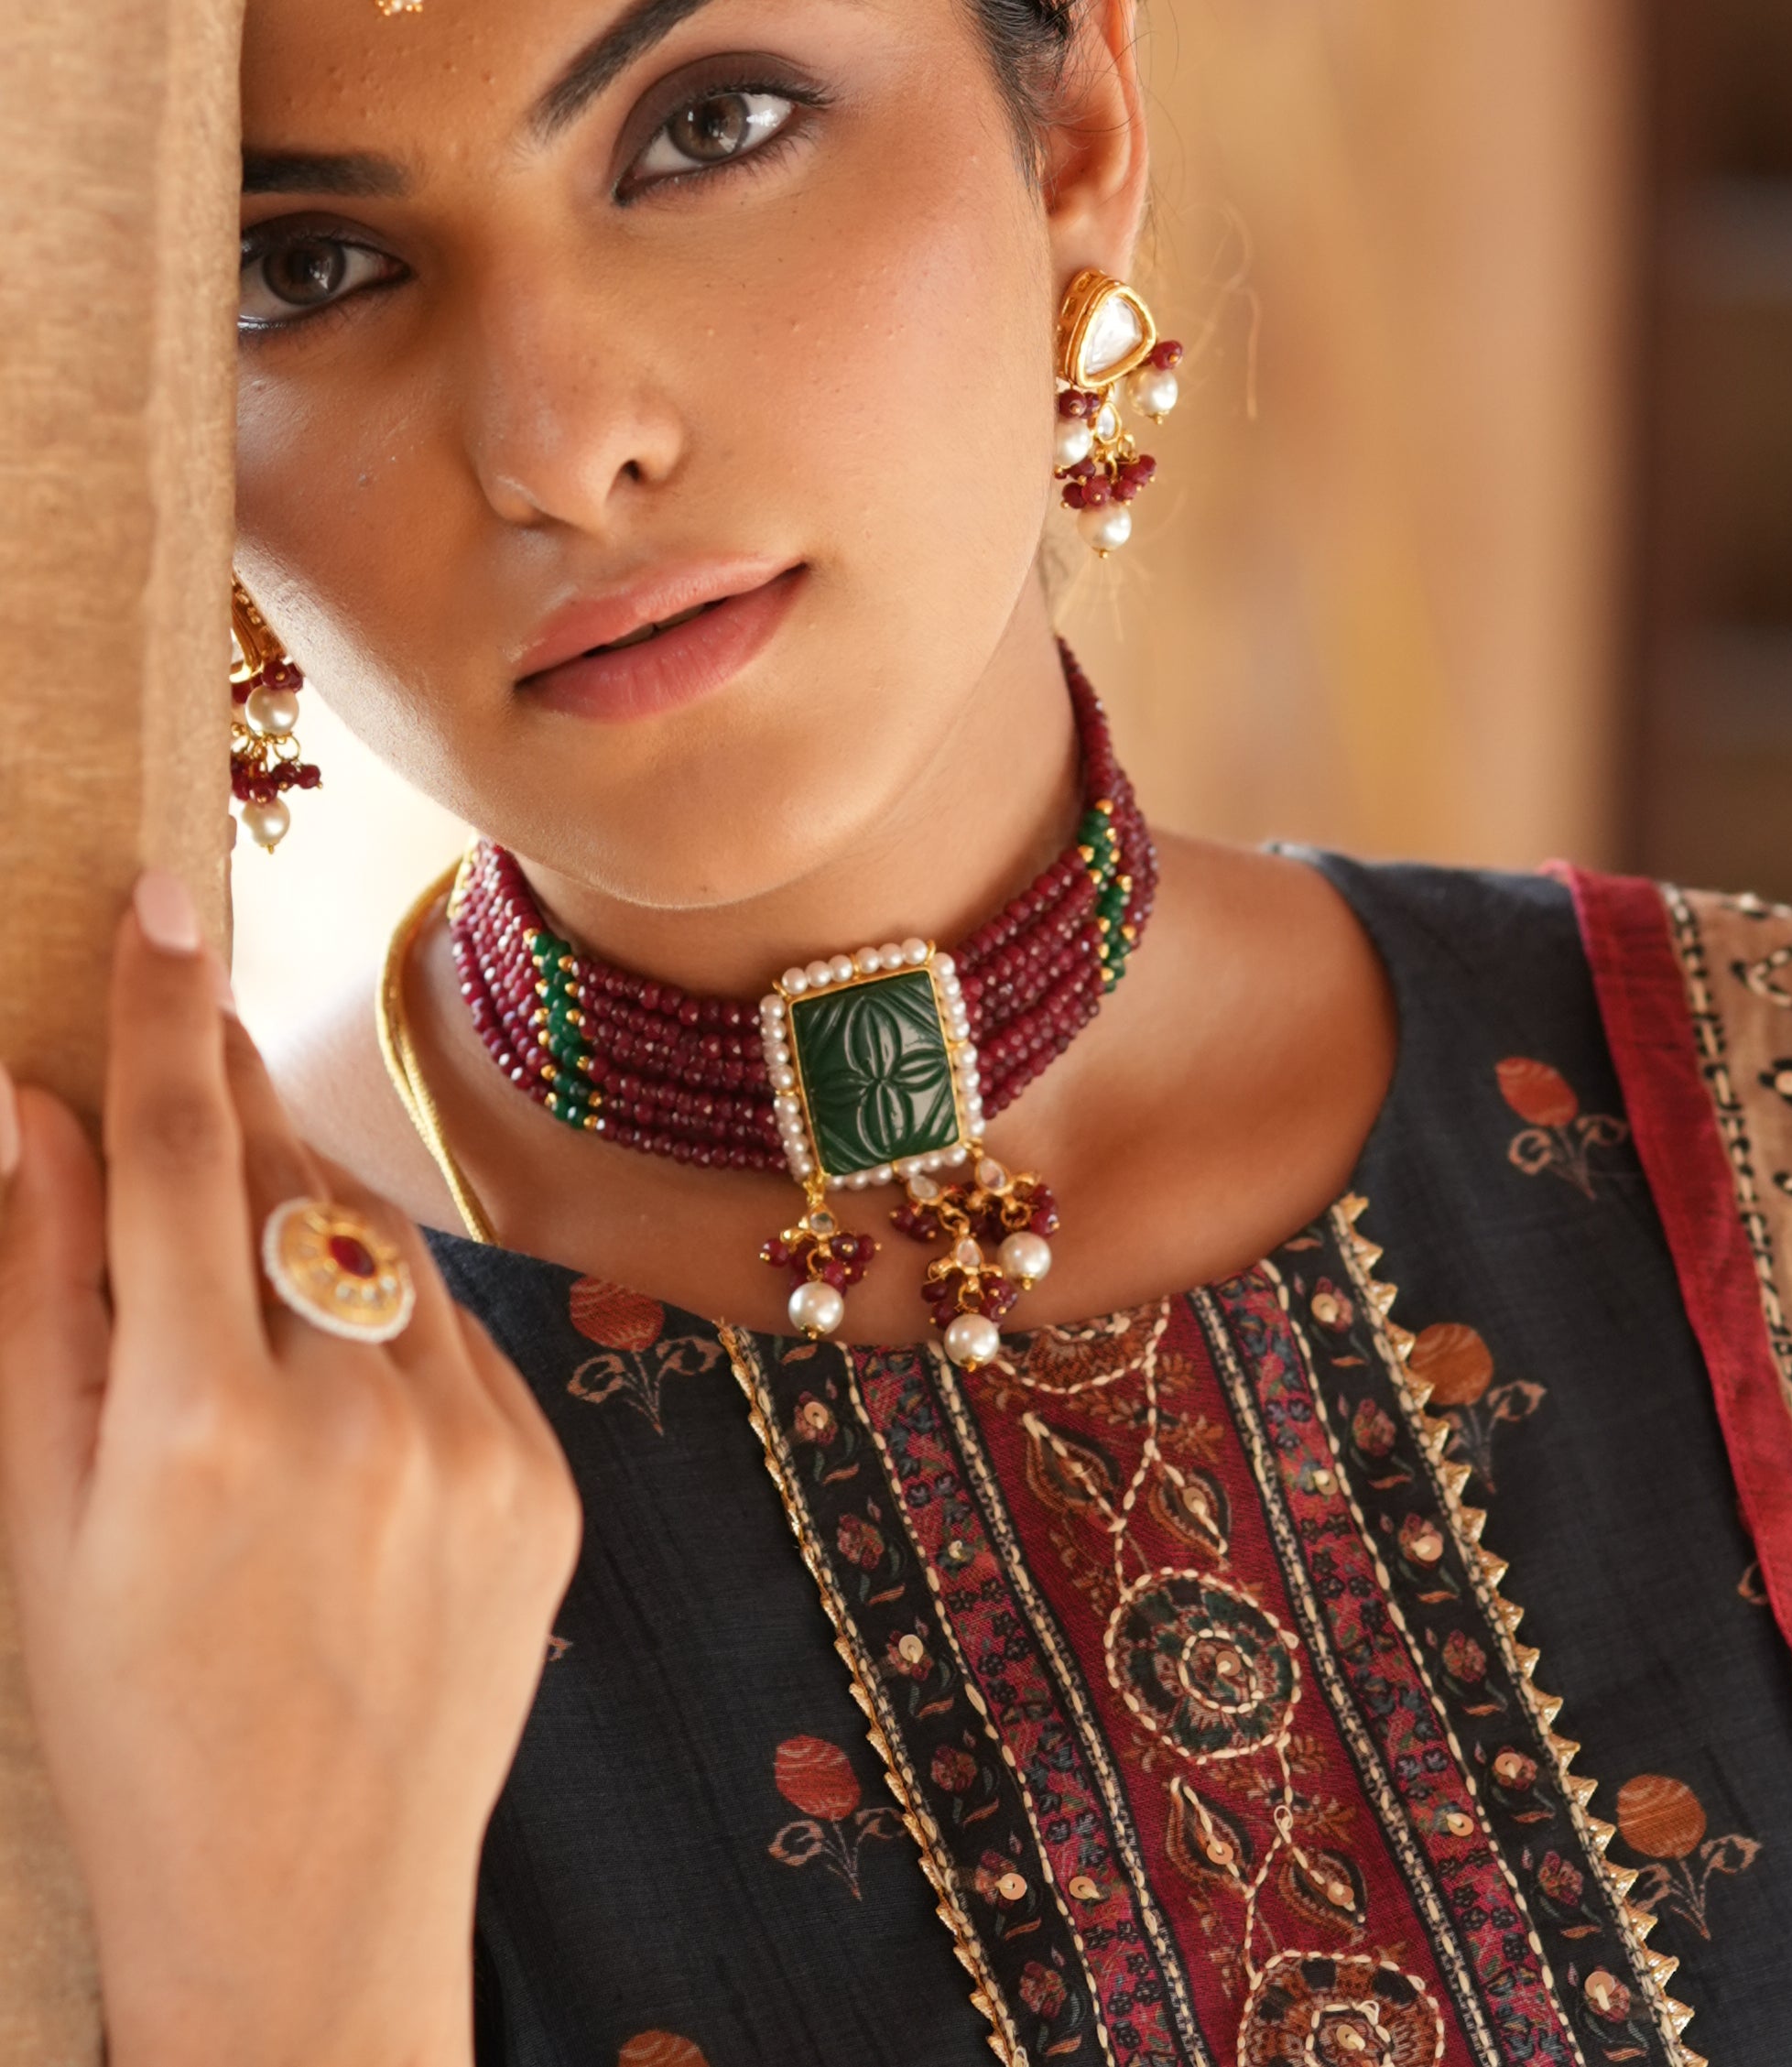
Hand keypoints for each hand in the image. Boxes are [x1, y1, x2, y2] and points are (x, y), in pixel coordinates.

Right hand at [0, 871, 580, 2066]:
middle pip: (295, 1190)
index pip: (179, 1163)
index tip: (164, 896)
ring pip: (384, 1258)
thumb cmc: (128, 1727)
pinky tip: (334, 1399)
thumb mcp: (37, 1526)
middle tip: (181, 1027)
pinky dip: (389, 1331)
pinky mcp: (552, 1478)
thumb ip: (36, 1302)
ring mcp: (480, 1447)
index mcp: (203, 1432)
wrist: (312, 1913)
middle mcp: (361, 1421)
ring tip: (240, 1269)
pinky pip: (459, 1345)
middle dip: (234, 1105)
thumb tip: (16, 1112)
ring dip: (311, 1226)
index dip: (160, 1018)